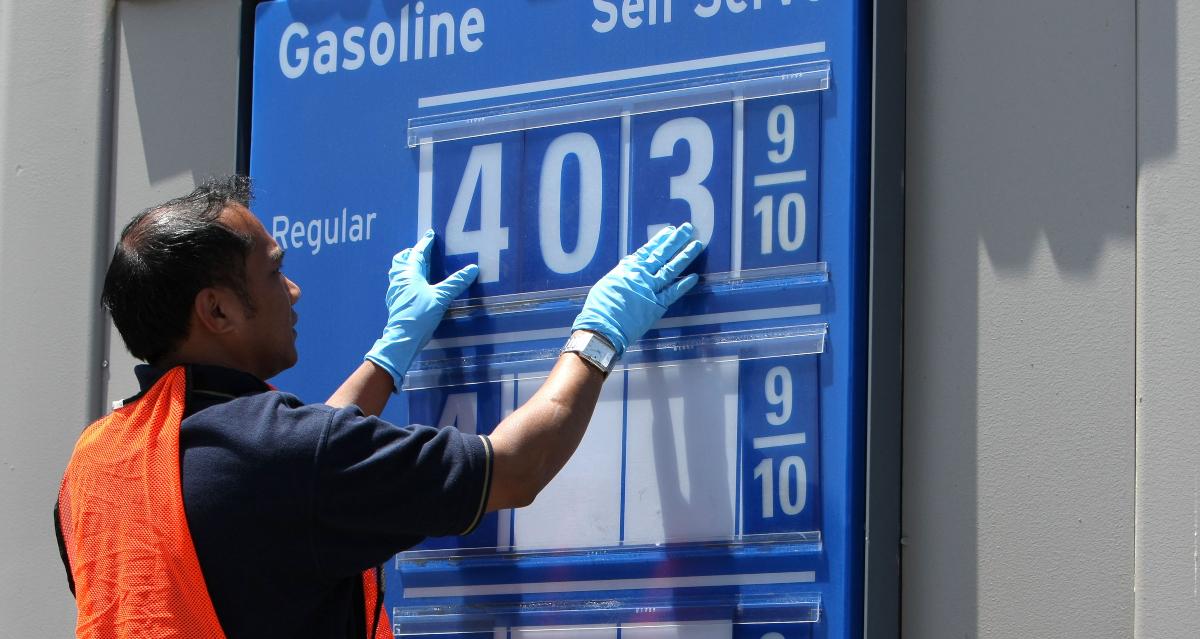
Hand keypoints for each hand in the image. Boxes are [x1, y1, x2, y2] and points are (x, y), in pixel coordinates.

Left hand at [365, 230, 477, 389]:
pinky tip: (416, 286)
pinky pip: (400, 283)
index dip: (425, 243)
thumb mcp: (441, 297)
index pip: (417, 253)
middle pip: (403, 259)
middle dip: (412, 253)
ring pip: (399, 271)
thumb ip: (456, 283)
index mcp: (409, 273)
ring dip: (408, 265)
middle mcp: (400, 279)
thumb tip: (472, 268)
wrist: (402, 338)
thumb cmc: (419, 315)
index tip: (430, 235)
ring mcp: (396, 291)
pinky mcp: (396, 302)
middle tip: (423, 250)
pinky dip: (408, 278)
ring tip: (419, 266)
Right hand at [572, 223, 704, 355]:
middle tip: (688, 228)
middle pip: (661, 255)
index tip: (670, 230)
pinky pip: (673, 293)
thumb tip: (628, 268)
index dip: (659, 240)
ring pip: (671, 269)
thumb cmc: (599, 308)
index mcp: (627, 269)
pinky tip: (694, 276)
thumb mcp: (607, 283)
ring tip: (697, 245)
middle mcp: (641, 275)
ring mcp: (650, 290)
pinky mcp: (657, 306)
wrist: (602, 327)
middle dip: (676, 240)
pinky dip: (684, 285)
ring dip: (685, 256)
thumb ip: (621, 274)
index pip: (647, 251)